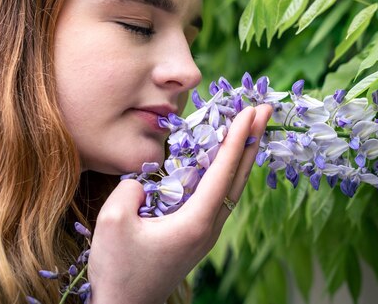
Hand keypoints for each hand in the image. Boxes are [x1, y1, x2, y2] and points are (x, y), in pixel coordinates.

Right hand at [87, 104, 272, 303]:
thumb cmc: (118, 269)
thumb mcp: (113, 222)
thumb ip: (131, 189)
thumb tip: (145, 181)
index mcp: (195, 221)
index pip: (223, 171)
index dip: (237, 138)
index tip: (250, 111)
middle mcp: (208, 227)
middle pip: (238, 178)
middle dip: (252, 141)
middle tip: (264, 109)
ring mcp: (205, 234)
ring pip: (232, 188)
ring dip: (242, 156)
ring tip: (250, 129)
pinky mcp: (196, 237)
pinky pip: (219, 197)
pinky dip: (226, 173)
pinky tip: (222, 163)